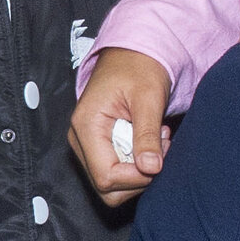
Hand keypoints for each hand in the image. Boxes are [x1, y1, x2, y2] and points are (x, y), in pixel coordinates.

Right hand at [74, 48, 172, 204]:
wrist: (132, 53)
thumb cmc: (138, 66)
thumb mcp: (148, 97)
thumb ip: (147, 133)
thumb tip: (151, 168)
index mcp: (86, 126)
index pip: (106, 177)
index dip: (136, 178)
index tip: (159, 158)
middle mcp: (80, 139)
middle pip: (106, 187)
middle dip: (139, 178)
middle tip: (159, 149)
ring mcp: (86, 144)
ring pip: (112, 184)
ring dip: (139, 171)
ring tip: (156, 142)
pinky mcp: (97, 146)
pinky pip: (115, 170)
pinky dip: (136, 164)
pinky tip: (148, 141)